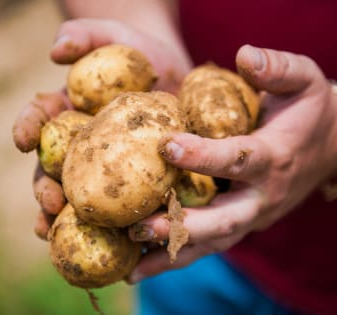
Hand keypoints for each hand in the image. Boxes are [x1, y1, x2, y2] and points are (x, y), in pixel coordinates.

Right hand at [13, 18, 192, 238]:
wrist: (175, 74)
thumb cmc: (139, 52)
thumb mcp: (114, 35)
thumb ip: (84, 35)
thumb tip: (56, 52)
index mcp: (68, 113)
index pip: (40, 120)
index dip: (27, 129)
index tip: (23, 140)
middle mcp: (80, 145)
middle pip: (54, 170)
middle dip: (46, 190)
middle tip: (49, 206)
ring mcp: (106, 166)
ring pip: (81, 196)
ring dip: (71, 220)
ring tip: (66, 239)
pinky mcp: (135, 180)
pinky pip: (122, 204)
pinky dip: (116, 223)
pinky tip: (119, 242)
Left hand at [127, 45, 336, 282]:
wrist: (329, 149)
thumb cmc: (308, 112)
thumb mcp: (304, 81)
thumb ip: (277, 68)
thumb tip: (244, 54)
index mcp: (273, 158)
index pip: (238, 159)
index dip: (204, 156)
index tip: (167, 147)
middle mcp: (261, 197)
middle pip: (223, 220)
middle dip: (183, 225)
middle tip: (141, 227)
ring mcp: (250, 217)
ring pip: (211, 244)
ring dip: (171, 256)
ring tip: (131, 268)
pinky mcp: (239, 225)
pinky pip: (206, 245)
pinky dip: (175, 257)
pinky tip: (142, 265)